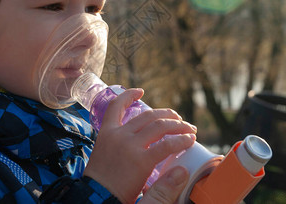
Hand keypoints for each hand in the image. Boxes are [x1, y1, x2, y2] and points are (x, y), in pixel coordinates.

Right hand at [83, 88, 195, 203]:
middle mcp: (118, 135)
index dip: (129, 96)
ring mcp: (130, 146)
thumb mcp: (104, 155)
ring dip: (178, 125)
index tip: (140, 92)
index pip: (116, 106)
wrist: (96, 198)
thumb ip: (120, 146)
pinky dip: (181, 140)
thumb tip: (140, 141)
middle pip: (148, 116)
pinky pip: (167, 145)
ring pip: (160, 126)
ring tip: (189, 129)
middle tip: (179, 120)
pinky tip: (190, 140)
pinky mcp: (141, 161)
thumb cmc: (101, 184)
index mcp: (106, 133)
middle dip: (167, 115)